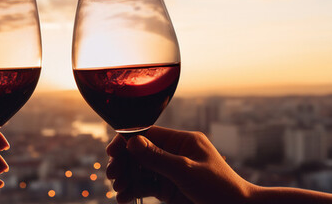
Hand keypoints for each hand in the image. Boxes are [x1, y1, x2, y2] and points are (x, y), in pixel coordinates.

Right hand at [106, 126, 252, 203]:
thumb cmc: (220, 189)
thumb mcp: (186, 171)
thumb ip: (157, 157)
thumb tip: (132, 141)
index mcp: (184, 141)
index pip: (148, 134)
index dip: (127, 142)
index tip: (111, 152)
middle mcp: (176, 153)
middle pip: (141, 153)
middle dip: (124, 163)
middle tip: (112, 175)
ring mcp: (172, 171)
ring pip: (141, 171)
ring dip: (127, 178)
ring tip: (118, 189)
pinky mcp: (170, 189)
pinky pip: (147, 186)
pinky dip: (134, 191)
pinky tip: (124, 197)